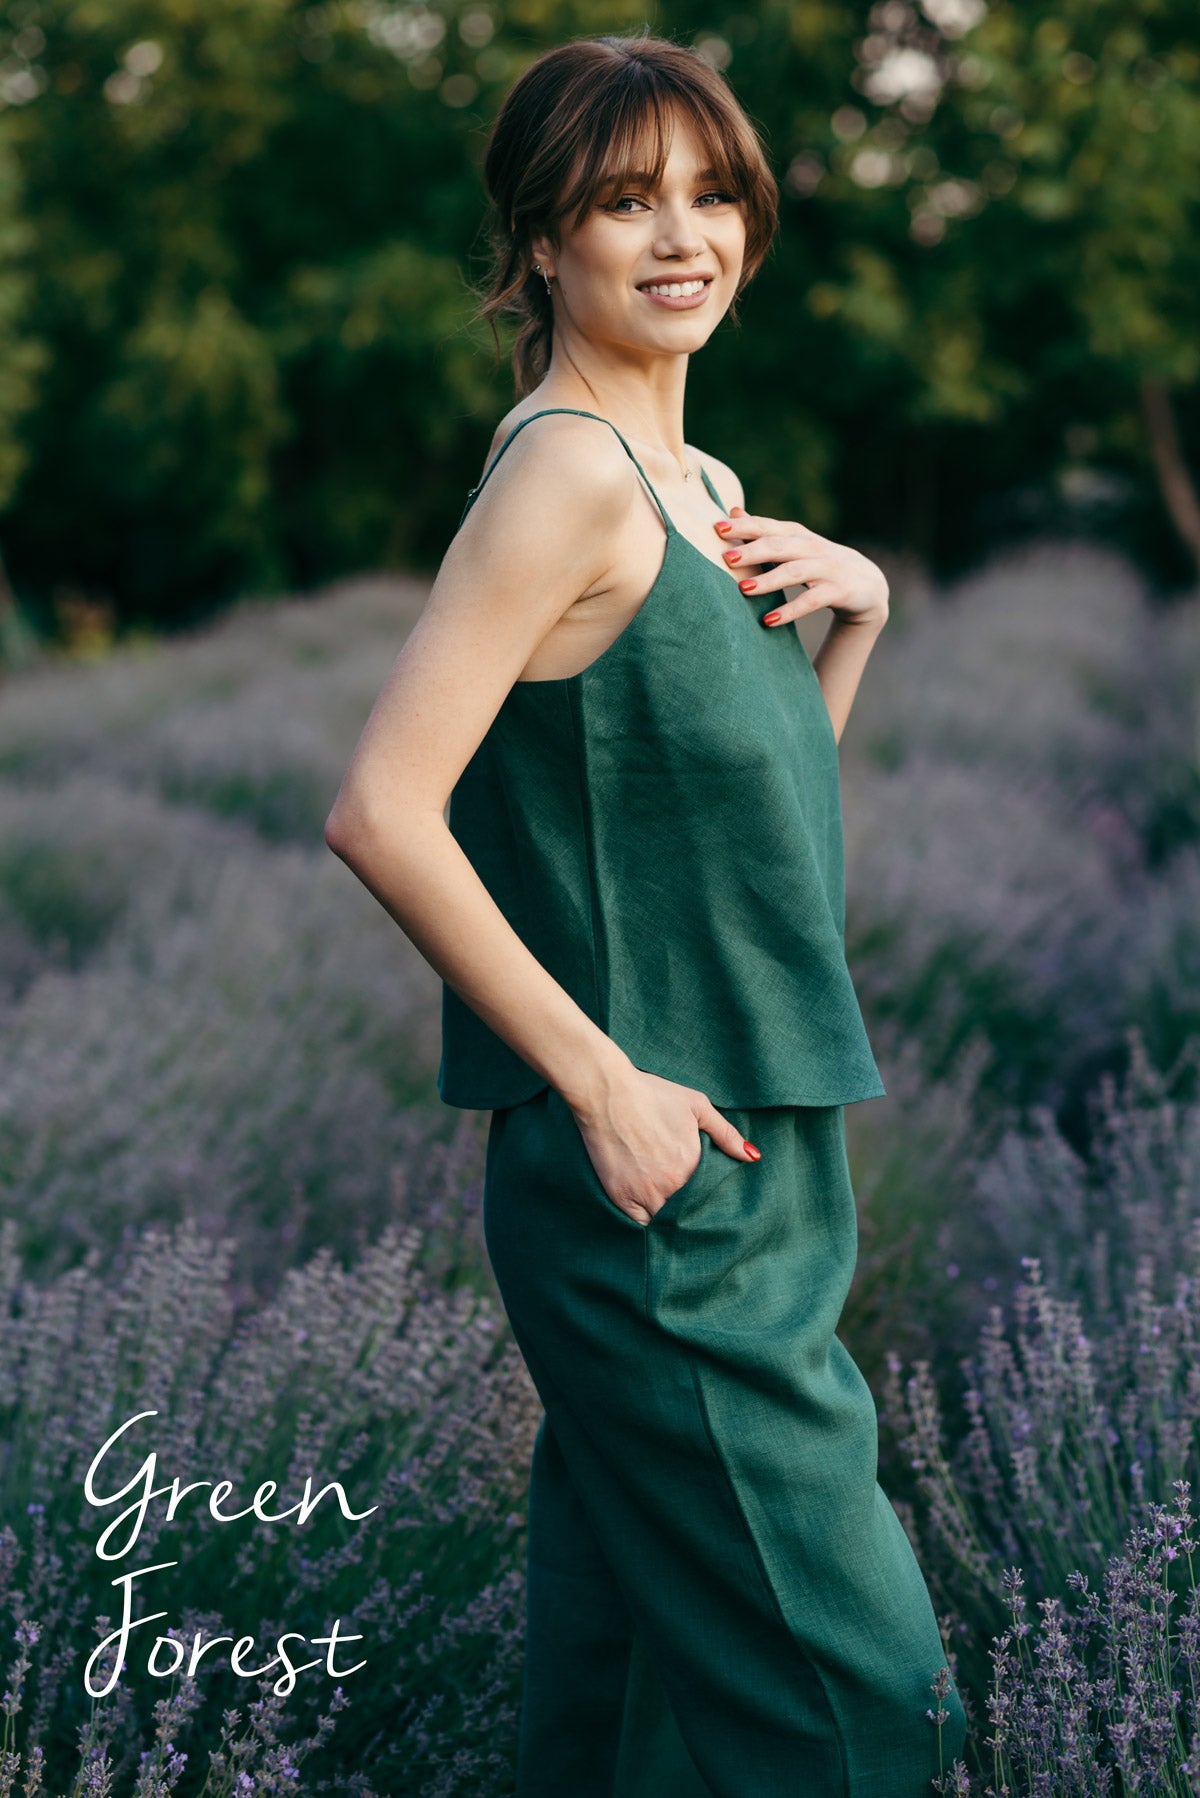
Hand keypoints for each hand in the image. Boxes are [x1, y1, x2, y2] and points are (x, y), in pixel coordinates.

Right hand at [568, 1067, 759, 1226]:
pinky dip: (645, 1222)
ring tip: (671, 1214)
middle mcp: (672, 1185)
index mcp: (693, 1166)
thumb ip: (726, 1134)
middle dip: (691, 1213)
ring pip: (664, 1221)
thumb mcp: (697, 1106)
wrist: (607, 1092)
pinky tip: (648, 1212)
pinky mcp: (621, 1196)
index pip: (710, 1197)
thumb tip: (753, 1157)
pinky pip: (638, 1224)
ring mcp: (645, 1193)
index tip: (709, 1200)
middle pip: (688, 1212)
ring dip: (669, 1219)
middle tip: (691, 1211)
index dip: (710, 1200)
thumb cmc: (652, 1095)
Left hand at [715, 506, 888, 630]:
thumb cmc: (819, 563)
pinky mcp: (837, 591)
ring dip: (769, 580)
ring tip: (743, 589)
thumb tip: (734, 511)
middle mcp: (811, 547)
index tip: (716, 527)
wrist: (867, 584)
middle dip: (752, 550)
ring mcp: (826, 568)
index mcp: (796, 535)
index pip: (767, 527)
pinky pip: (811, 601)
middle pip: (779, 546)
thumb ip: (764, 532)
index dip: (744, 526)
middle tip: (726, 558)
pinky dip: (790, 611)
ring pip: (795, 572)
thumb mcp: (793, 545)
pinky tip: (769, 620)